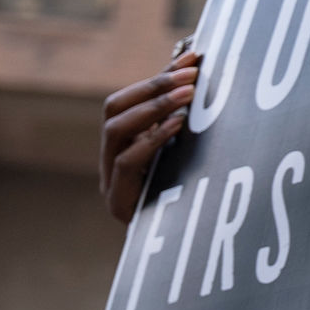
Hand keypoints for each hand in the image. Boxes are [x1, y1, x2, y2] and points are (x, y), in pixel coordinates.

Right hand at [101, 47, 201, 220]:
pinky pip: (126, 161)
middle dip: (153, 86)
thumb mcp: (184, 156)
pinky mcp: (119, 201)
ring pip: (115, 130)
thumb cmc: (185, 200)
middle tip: (191, 73)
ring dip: (154, 106)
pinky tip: (178, 124)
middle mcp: (109, 159)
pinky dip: (152, 137)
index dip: (158, 75)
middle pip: (114, 108)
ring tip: (189, 93)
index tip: (192, 56)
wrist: (176, 254)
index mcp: (122, 144)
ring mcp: (110, 181)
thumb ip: (182, 123)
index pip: (128, 98)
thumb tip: (201, 74)